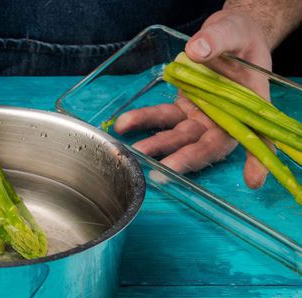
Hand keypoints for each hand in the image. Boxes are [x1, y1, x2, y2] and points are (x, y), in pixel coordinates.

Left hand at [114, 10, 272, 187]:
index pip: (258, 138)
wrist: (224, 36)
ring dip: (158, 145)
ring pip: (179, 136)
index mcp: (248, 108)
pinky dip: (143, 121)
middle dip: (186, 159)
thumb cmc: (239, 37)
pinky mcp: (180, 110)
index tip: (253, 180)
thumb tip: (197, 51)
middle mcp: (223, 120)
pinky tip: (124, 124)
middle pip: (207, 145)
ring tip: (136, 150)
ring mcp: (199, 118)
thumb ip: (220, 39)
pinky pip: (160, 117)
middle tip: (164, 171)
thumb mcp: (235, 31)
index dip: (257, 159)